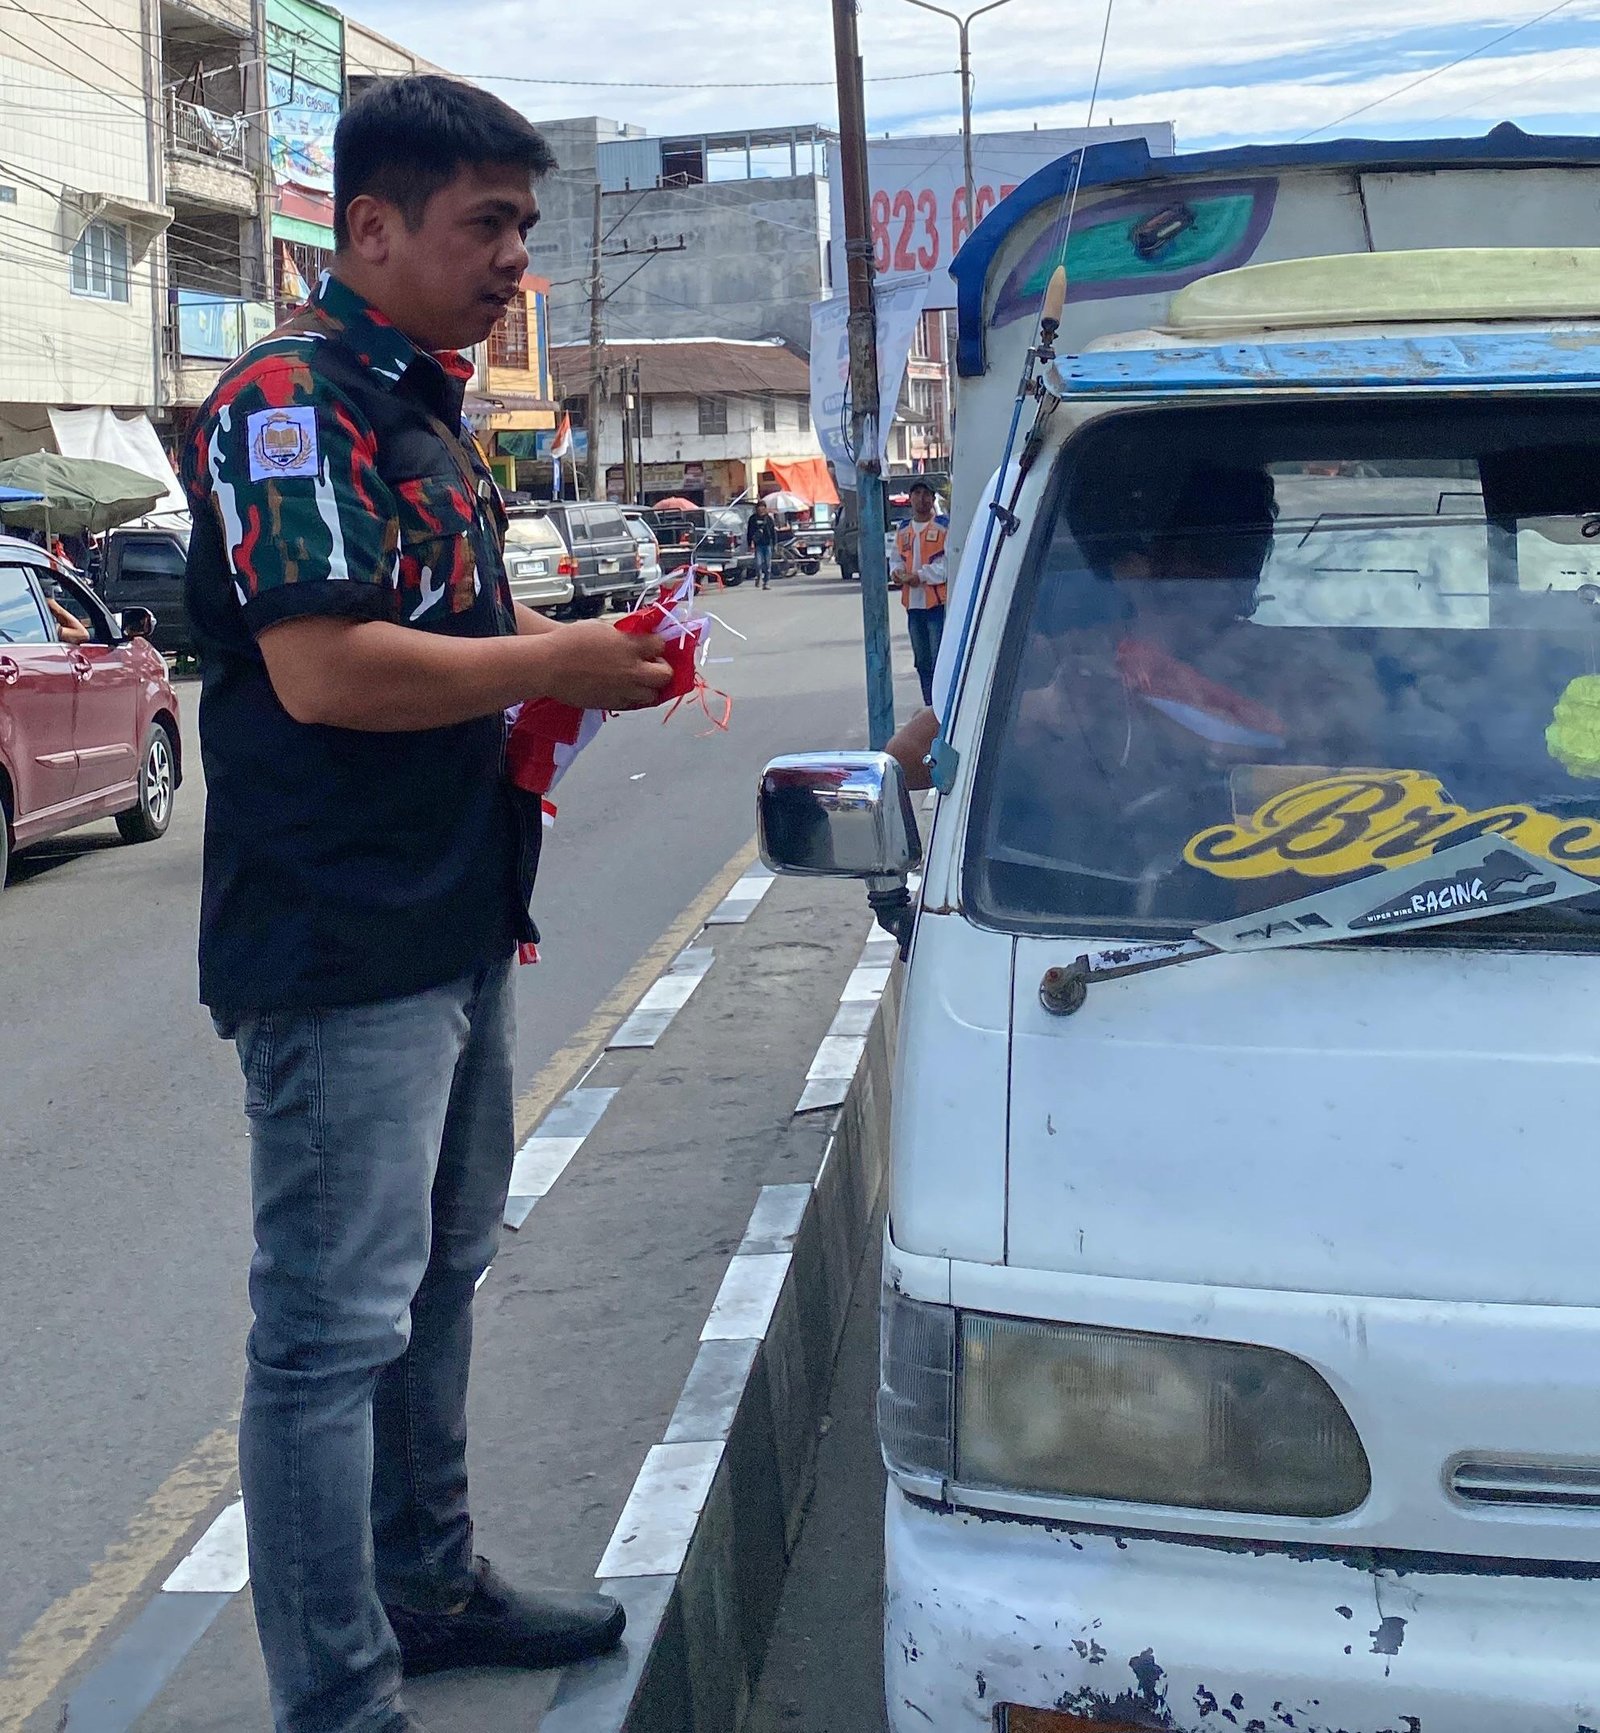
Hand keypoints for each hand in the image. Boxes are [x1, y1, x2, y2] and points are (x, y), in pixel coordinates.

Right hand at [536, 619, 672, 710]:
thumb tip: (635, 638)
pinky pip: (634, 704)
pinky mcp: (613, 703)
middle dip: (662, 668)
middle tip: (652, 664)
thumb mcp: (602, 627)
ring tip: (640, 680)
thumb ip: (624, 635)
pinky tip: (627, 689)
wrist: (549, 666)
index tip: (651, 645)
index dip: (656, 645)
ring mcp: (624, 690)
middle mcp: (632, 670)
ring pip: (654, 695)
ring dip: (651, 687)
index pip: (660, 645)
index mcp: (630, 647)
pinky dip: (635, 697)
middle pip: (665, 675)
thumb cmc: (571, 641)